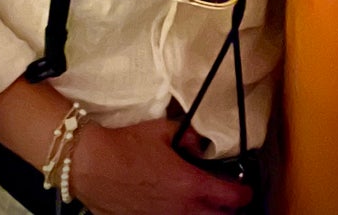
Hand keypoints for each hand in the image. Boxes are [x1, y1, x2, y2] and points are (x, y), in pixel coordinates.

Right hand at [69, 120, 249, 214]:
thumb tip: (200, 143)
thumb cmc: (127, 146)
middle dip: (229, 210)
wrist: (93, 166)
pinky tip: (178, 207)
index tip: (245, 189)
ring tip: (205, 204)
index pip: (231, 198)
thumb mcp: (162, 130)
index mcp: (190, 185)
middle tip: (229, 199)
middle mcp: (182, 210)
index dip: (243, 193)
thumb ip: (188, 136)